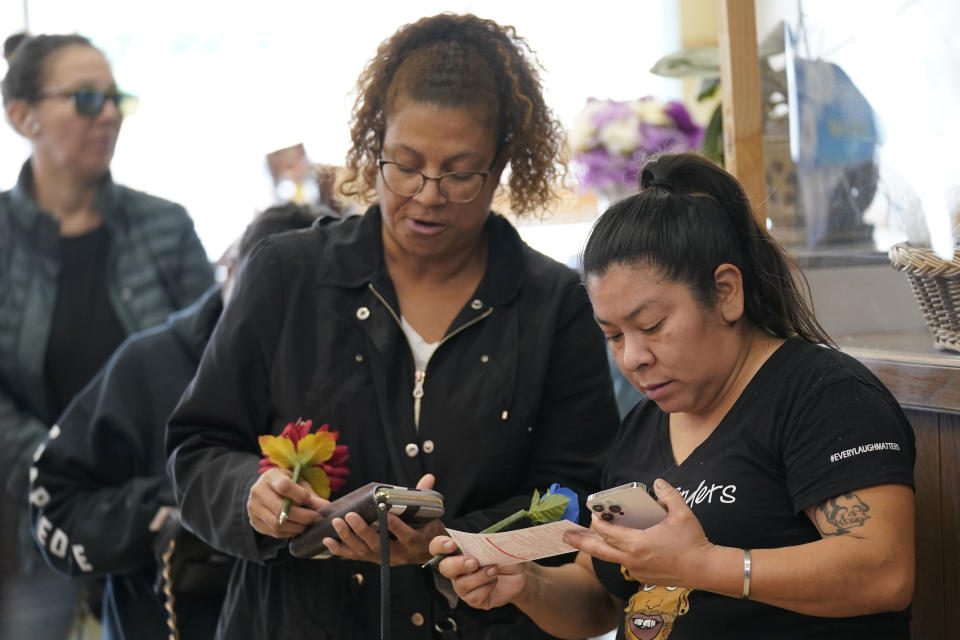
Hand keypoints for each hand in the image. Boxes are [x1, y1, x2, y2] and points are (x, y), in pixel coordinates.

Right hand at [247, 467, 327, 538]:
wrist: (265, 490)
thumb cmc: (286, 484)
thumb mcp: (298, 483)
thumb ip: (310, 494)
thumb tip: (325, 506)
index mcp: (270, 477)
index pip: (284, 486)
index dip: (300, 495)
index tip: (311, 501)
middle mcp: (258, 492)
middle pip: (280, 509)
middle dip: (303, 516)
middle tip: (317, 518)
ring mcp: (254, 508)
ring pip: (277, 524)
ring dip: (297, 527)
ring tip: (309, 524)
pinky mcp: (255, 522)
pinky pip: (274, 532)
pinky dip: (290, 532)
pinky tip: (298, 528)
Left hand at [322, 473, 443, 565]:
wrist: (426, 553)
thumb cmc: (426, 530)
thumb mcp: (430, 515)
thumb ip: (425, 496)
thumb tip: (428, 477)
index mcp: (415, 541)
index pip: (405, 535)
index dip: (395, 526)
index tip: (385, 513)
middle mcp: (399, 554)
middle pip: (379, 544)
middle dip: (363, 530)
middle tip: (351, 515)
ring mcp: (384, 558)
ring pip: (364, 551)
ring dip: (348, 537)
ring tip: (337, 522)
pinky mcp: (373, 559)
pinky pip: (355, 556)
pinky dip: (340, 550)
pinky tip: (328, 540)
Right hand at [428, 536, 530, 609]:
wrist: (519, 575)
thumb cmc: (504, 556)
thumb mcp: (497, 545)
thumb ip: (486, 542)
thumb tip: (482, 542)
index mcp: (458, 551)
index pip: (437, 547)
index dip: (439, 546)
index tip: (452, 545)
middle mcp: (456, 569)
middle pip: (445, 568)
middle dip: (458, 564)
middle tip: (475, 562)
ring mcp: (463, 586)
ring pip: (461, 585)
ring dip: (480, 577)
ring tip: (494, 570)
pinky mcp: (474, 600)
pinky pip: (474, 597)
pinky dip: (487, 588)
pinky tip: (494, 582)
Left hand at [562, 478, 713, 585]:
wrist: (706, 570)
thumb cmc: (693, 542)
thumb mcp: (682, 513)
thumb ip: (668, 495)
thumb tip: (658, 482)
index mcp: (638, 544)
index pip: (607, 532)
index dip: (597, 522)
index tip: (593, 514)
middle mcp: (633, 560)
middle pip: (599, 551)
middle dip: (580, 542)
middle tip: (564, 536)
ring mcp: (637, 571)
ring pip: (612, 559)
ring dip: (599, 548)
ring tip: (585, 540)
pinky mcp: (644, 578)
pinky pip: (625, 564)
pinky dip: (618, 555)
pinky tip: (618, 547)